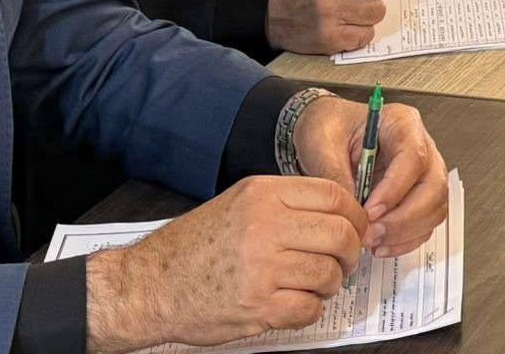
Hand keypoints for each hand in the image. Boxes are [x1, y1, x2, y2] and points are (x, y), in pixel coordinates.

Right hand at [85, 174, 364, 352]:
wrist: (148, 286)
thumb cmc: (194, 246)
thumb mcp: (239, 203)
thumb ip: (285, 204)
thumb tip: (337, 214)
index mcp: (263, 195)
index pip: (335, 196)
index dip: (355, 215)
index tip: (356, 229)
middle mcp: (265, 226)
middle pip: (340, 234)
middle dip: (350, 253)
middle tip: (343, 262)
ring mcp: (262, 268)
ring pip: (329, 274)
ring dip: (330, 284)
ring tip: (314, 285)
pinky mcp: (258, 307)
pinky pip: (309, 308)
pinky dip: (309, 309)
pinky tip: (294, 304)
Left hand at [290, 94, 449, 258]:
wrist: (328, 134)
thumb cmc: (329, 129)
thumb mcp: (322, 142)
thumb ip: (334, 174)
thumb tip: (351, 209)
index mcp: (401, 123)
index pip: (413, 157)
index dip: (395, 189)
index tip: (369, 211)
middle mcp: (421, 147)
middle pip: (433, 186)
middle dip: (404, 218)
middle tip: (371, 233)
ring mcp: (424, 173)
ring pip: (434, 208)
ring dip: (406, 232)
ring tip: (372, 241)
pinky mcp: (419, 196)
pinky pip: (425, 223)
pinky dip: (406, 240)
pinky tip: (380, 245)